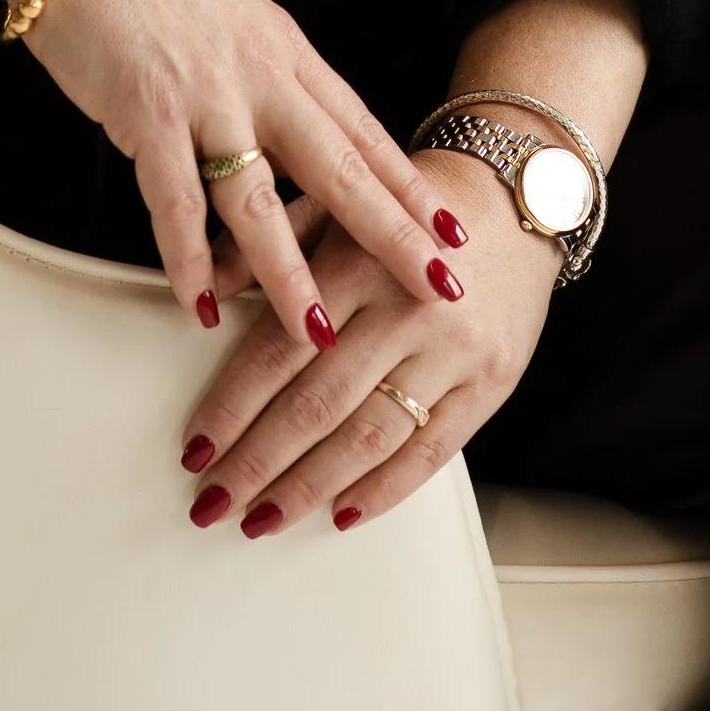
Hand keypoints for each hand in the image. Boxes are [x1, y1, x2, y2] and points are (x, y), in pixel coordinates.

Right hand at [23, 0, 469, 348]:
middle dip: (392, 235)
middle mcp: (258, 74)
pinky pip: (173, 202)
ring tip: (319, 330)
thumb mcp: (231, 8)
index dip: (407, 184)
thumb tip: (289, 116)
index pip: (361, 128)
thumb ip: (263, 66)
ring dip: (291, 273)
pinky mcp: (146, 113)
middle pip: (339, 168)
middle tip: (437, 285)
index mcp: (284, 48)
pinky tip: (200, 302)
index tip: (450, 228)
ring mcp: (205, 96)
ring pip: (261, 201)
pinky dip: (187, 257)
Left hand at [174, 154, 559, 536]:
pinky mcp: (492, 383)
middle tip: (214, 500)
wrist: (513, 194)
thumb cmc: (409, 202)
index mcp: (358, 262)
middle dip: (257, 463)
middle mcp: (407, 310)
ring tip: (264, 517)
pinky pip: (433, 452)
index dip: (231, 407)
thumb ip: (269, 247)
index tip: (196, 448)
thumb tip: (205, 292)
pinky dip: (385, 490)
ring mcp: (454, 352)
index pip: (279, 351)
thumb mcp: (331, 202)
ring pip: (369, 437)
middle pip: (317, 405)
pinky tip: (341, 512)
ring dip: (309, 487)